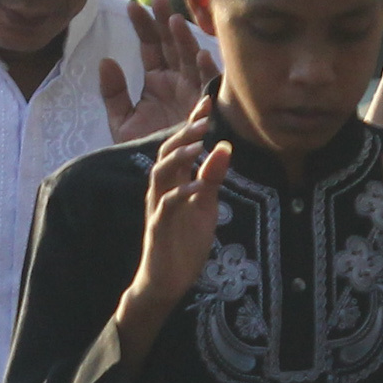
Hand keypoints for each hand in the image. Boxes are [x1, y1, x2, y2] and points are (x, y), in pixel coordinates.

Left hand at [96, 0, 213, 146]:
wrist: (161, 178)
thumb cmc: (142, 150)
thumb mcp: (122, 121)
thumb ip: (113, 93)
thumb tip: (106, 61)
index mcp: (157, 80)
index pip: (150, 46)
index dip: (143, 26)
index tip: (132, 5)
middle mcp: (176, 81)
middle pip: (171, 44)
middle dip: (164, 22)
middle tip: (156, 0)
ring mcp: (192, 91)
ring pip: (189, 57)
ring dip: (184, 39)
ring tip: (174, 21)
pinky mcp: (205, 107)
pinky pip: (208, 85)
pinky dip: (205, 70)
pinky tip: (199, 55)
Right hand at [111, 99, 228, 364]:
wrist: (167, 280)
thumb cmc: (184, 242)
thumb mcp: (206, 206)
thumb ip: (212, 177)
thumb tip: (225, 146)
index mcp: (173, 181)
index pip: (179, 145)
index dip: (191, 123)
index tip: (208, 102)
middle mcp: (161, 189)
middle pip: (166, 151)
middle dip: (184, 132)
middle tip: (204, 117)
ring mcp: (158, 207)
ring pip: (161, 172)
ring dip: (179, 156)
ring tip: (198, 142)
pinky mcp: (158, 227)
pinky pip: (167, 204)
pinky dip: (182, 192)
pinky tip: (198, 185)